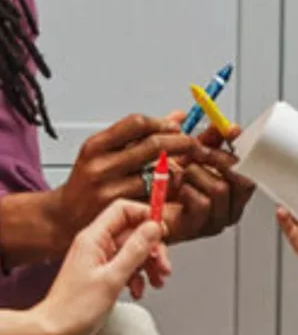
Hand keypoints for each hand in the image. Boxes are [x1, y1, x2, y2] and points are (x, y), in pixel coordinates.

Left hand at [34, 200, 167, 334]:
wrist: (58, 331)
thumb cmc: (76, 308)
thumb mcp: (113, 277)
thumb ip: (135, 250)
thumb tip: (153, 227)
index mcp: (93, 238)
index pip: (124, 210)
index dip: (146, 216)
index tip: (163, 231)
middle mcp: (96, 245)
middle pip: (133, 233)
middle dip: (153, 248)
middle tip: (163, 267)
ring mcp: (99, 260)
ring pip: (133, 252)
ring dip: (149, 265)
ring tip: (157, 282)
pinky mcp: (102, 275)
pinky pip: (127, 268)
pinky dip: (138, 278)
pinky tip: (138, 291)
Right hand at [48, 114, 206, 251]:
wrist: (66, 218)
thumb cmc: (90, 183)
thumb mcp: (106, 153)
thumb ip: (140, 136)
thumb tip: (177, 116)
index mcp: (96, 146)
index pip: (136, 123)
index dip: (163, 123)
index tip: (177, 127)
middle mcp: (101, 166)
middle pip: (152, 146)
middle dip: (180, 143)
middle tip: (193, 145)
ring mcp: (112, 190)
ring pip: (159, 175)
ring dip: (178, 171)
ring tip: (184, 170)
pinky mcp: (123, 211)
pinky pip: (157, 198)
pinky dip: (170, 192)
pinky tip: (174, 190)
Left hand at [164, 125, 255, 243]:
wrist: (138, 202)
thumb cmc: (164, 182)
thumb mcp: (191, 154)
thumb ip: (212, 141)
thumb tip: (230, 127)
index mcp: (233, 194)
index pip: (251, 174)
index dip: (240, 151)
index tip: (230, 132)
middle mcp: (229, 209)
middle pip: (242, 181)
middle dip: (217, 159)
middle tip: (198, 150)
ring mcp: (215, 221)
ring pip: (221, 188)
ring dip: (196, 174)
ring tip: (180, 173)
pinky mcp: (198, 228)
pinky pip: (203, 202)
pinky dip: (186, 189)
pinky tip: (176, 188)